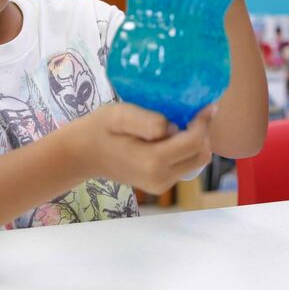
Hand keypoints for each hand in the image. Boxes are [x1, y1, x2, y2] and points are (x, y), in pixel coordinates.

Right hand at [72, 102, 213, 194]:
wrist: (84, 154)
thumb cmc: (101, 129)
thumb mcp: (119, 115)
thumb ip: (146, 121)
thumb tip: (172, 127)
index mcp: (153, 162)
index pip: (195, 142)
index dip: (203, 122)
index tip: (204, 104)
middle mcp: (161, 178)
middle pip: (201, 154)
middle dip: (203, 132)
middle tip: (192, 112)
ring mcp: (161, 184)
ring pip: (197, 161)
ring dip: (197, 141)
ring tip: (182, 121)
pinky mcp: (161, 184)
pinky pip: (186, 165)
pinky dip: (187, 149)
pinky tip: (173, 134)